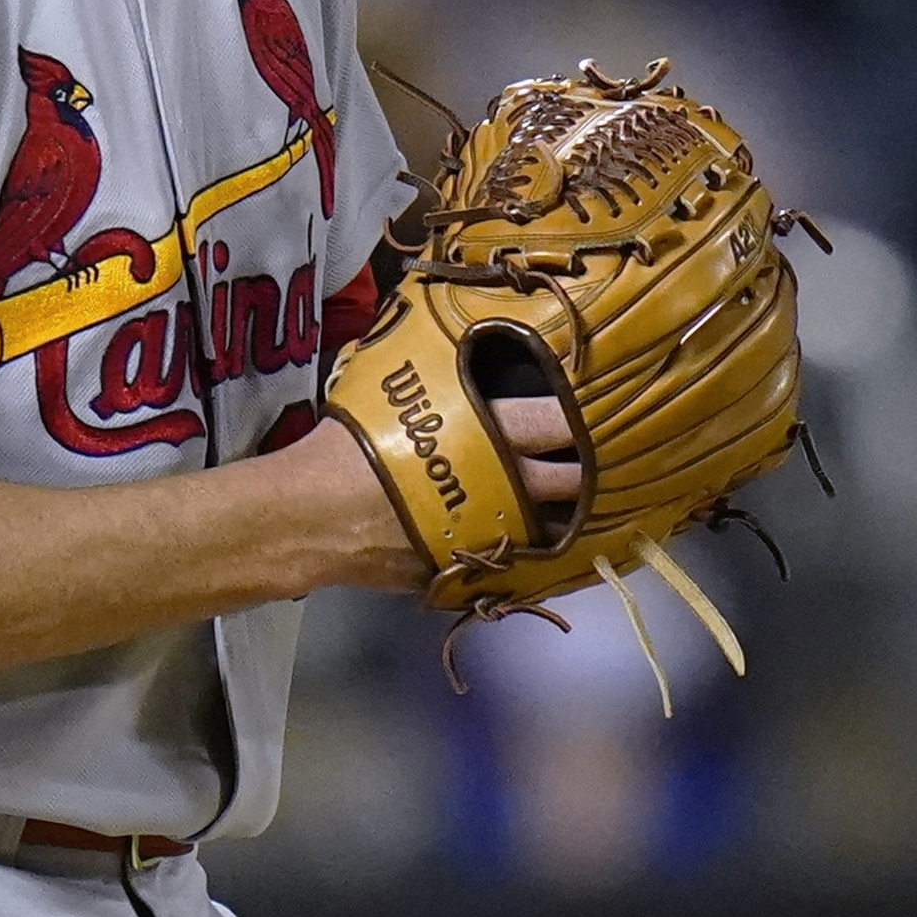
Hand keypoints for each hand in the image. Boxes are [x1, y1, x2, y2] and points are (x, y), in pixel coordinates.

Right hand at [271, 392, 577, 594]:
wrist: (312, 518)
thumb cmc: (346, 446)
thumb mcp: (386, 392)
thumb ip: (430, 377)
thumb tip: (444, 347)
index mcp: (486, 432)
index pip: (556, 420)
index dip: (585, 415)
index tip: (604, 409)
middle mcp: (500, 484)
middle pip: (568, 480)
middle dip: (589, 472)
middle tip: (605, 462)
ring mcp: (488, 533)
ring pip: (550, 529)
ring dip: (566, 517)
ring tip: (580, 504)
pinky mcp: (469, 570)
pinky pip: (511, 563)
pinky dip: (525, 553)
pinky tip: (535, 545)